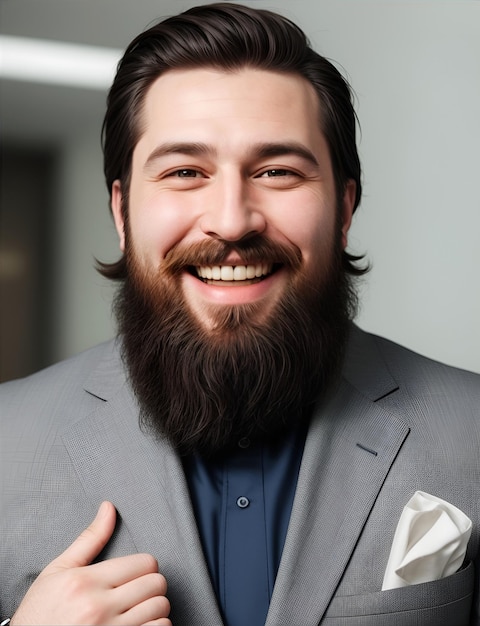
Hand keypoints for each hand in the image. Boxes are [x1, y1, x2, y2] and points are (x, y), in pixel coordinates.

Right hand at [11, 501, 171, 624]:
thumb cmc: (41, 612)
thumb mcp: (58, 571)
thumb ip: (90, 539)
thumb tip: (109, 507)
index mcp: (86, 582)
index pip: (145, 563)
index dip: (144, 567)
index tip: (134, 574)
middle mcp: (99, 608)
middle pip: (156, 584)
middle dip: (151, 585)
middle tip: (136, 592)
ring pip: (160, 609)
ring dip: (154, 608)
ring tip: (136, 610)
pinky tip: (140, 625)